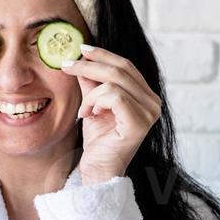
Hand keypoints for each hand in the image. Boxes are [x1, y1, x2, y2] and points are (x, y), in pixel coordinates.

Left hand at [65, 46, 162, 184]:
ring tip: (84, 110)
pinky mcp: (139, 123)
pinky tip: (90, 115)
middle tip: (67, 66)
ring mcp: (150, 113)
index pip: (126, 65)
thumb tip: (82, 57)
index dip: (103, 54)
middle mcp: (153, 102)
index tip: (81, 50)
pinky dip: (96, 102)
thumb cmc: (98, 140)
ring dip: (91, 94)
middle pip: (120, 69)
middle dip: (90, 65)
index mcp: (145, 95)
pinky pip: (115, 97)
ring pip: (115, 83)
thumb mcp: (92, 103)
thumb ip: (91, 82)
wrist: (98, 169)